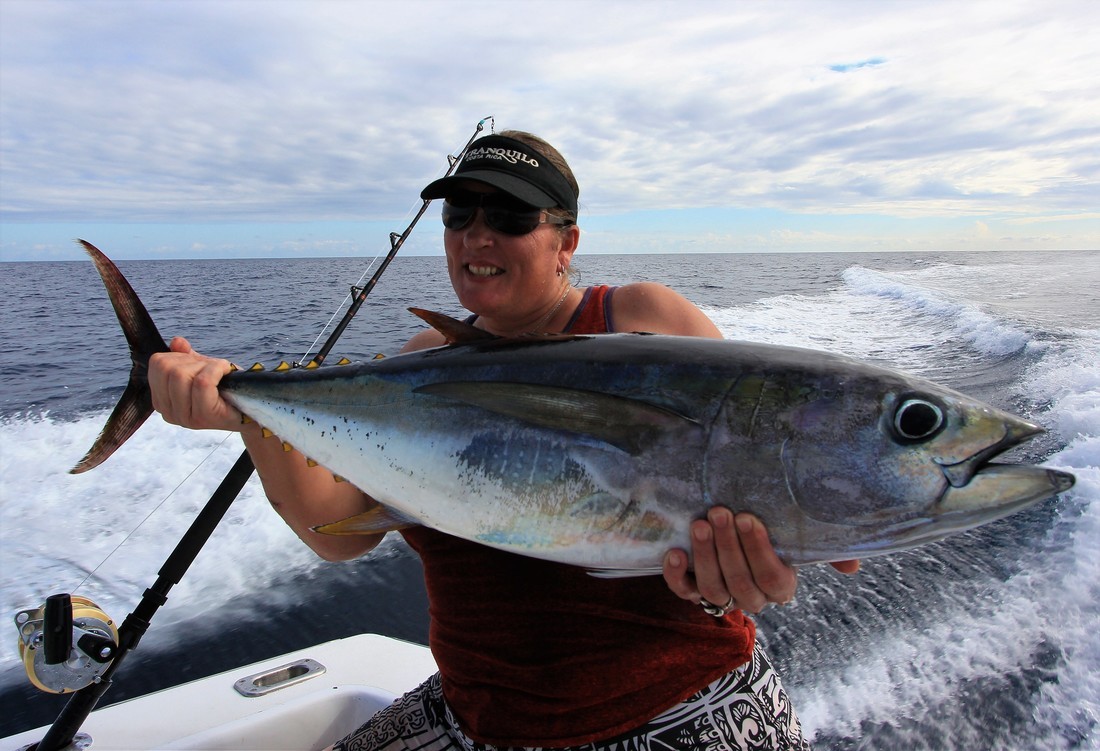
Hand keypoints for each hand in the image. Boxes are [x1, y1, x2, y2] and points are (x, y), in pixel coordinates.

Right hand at [148, 336, 241, 431]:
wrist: (253, 410)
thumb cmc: (227, 390)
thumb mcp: (202, 370)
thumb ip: (185, 357)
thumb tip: (177, 342)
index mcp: (162, 400)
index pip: (157, 364)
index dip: (179, 356)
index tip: (197, 364)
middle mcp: (169, 412)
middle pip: (168, 369)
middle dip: (192, 361)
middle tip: (212, 368)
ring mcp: (185, 417)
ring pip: (182, 375)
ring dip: (206, 366)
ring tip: (220, 373)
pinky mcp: (204, 416)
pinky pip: (202, 382)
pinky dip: (217, 369)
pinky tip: (227, 372)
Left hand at [662, 508, 858, 613]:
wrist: (735, 531)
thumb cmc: (774, 531)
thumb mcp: (800, 535)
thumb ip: (828, 549)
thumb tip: (852, 566)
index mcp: (780, 586)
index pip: (773, 579)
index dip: (760, 551)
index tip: (748, 519)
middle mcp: (751, 597)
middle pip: (740, 583)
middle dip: (729, 547)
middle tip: (720, 512)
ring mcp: (721, 597)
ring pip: (713, 589)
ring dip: (705, 556)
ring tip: (699, 524)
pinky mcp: (693, 592)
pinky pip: (684, 592)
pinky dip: (676, 575)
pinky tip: (675, 552)